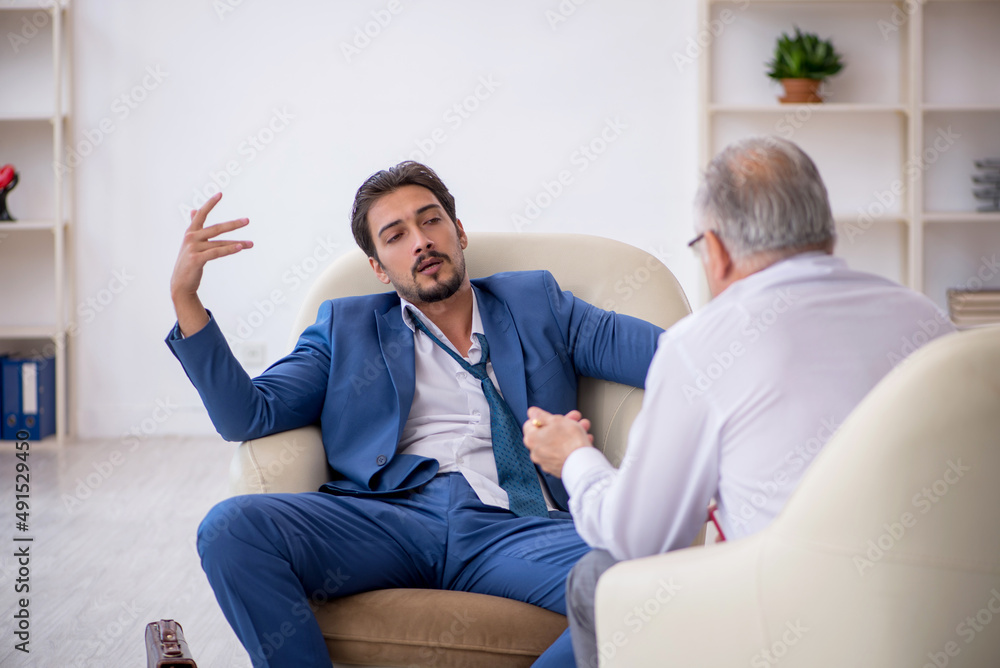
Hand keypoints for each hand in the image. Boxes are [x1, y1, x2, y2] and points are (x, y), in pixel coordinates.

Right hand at [170, 192, 252, 335]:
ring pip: (220, 243)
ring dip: (237, 243)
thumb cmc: (188, 262)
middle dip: (233, 224)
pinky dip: (229, 249)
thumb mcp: (190, 243)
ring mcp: (193, 248)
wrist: (181, 283)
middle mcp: (191, 238)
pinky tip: (240, 247)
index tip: (220, 194)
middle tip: (247, 220)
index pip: (201, 214)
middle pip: (216, 228)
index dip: (210, 204)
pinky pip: (217, 252)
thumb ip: (194, 227)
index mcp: (190, 232)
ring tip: (251, 244)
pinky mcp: (197, 259)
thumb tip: (193, 210)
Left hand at [522, 407, 593, 476]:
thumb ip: (541, 415)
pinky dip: (569, 447)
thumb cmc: (571, 442)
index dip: (543, 418)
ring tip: (582, 428)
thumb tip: (532, 412)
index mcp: (531, 439)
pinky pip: (561, 454)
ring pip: (556, 443)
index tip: (553, 417)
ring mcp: (545, 462)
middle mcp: (535, 452)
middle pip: (546, 433)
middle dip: (562, 424)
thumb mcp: (556, 420)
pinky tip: (582, 440)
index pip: (530, 423)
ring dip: (569, 434)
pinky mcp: (556, 468)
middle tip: (573, 419)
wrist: (584, 465)